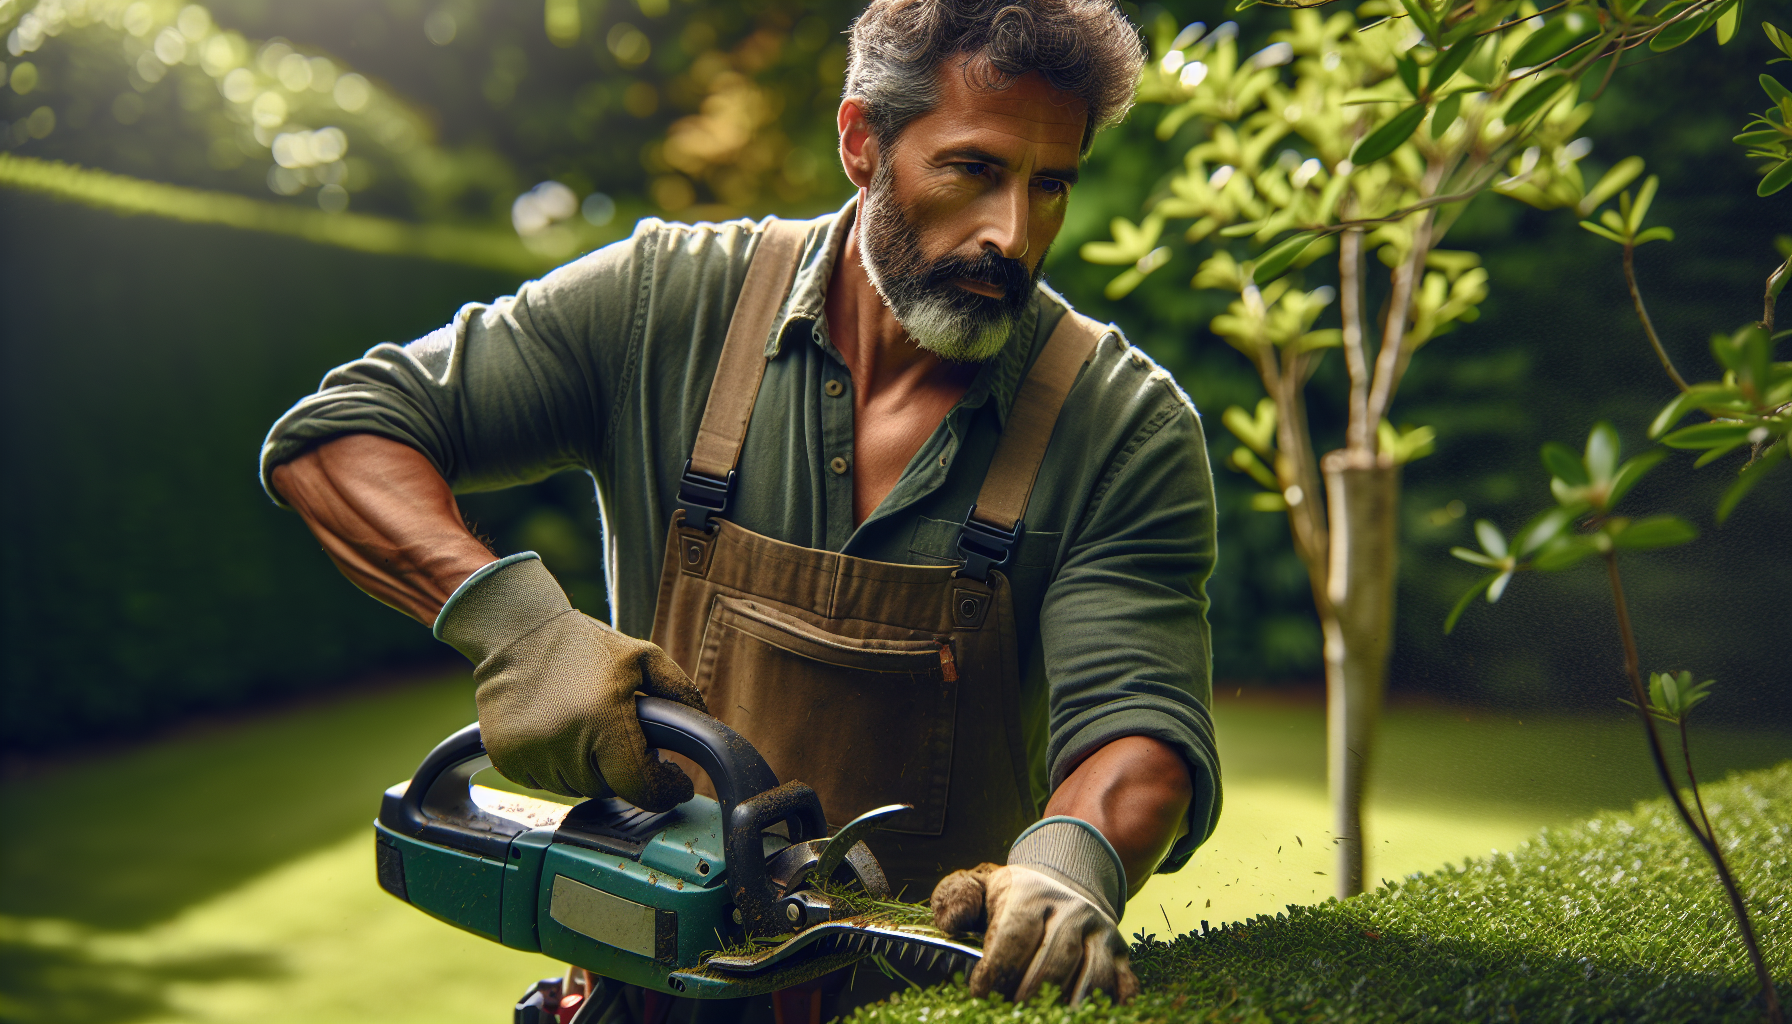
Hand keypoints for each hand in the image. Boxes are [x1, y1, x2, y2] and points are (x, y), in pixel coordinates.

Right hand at [436, 553, 707, 806]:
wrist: (516, 633)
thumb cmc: (584, 645)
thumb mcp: (644, 657)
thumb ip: (682, 694)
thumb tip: (705, 733)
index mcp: (603, 717)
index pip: (641, 786)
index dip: (664, 790)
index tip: (674, 783)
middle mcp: (564, 742)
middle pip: (609, 789)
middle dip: (624, 770)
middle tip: (621, 737)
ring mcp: (530, 754)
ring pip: (577, 788)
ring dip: (590, 769)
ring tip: (587, 729)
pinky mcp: (506, 759)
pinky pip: (545, 783)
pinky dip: (558, 767)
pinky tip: (559, 733)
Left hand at [931, 819, 1138, 1005]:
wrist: (1064, 884)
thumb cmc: (1013, 898)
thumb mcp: (981, 887)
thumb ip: (957, 898)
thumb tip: (952, 922)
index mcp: (1031, 892)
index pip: (1015, 933)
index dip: (997, 968)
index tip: (980, 994)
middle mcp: (1072, 909)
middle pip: (1053, 961)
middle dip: (1028, 994)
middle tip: (1007, 1014)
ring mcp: (1101, 931)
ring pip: (1090, 976)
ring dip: (1067, 1006)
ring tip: (1043, 1019)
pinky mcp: (1121, 953)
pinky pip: (1122, 985)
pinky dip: (1110, 1006)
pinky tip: (1089, 1017)